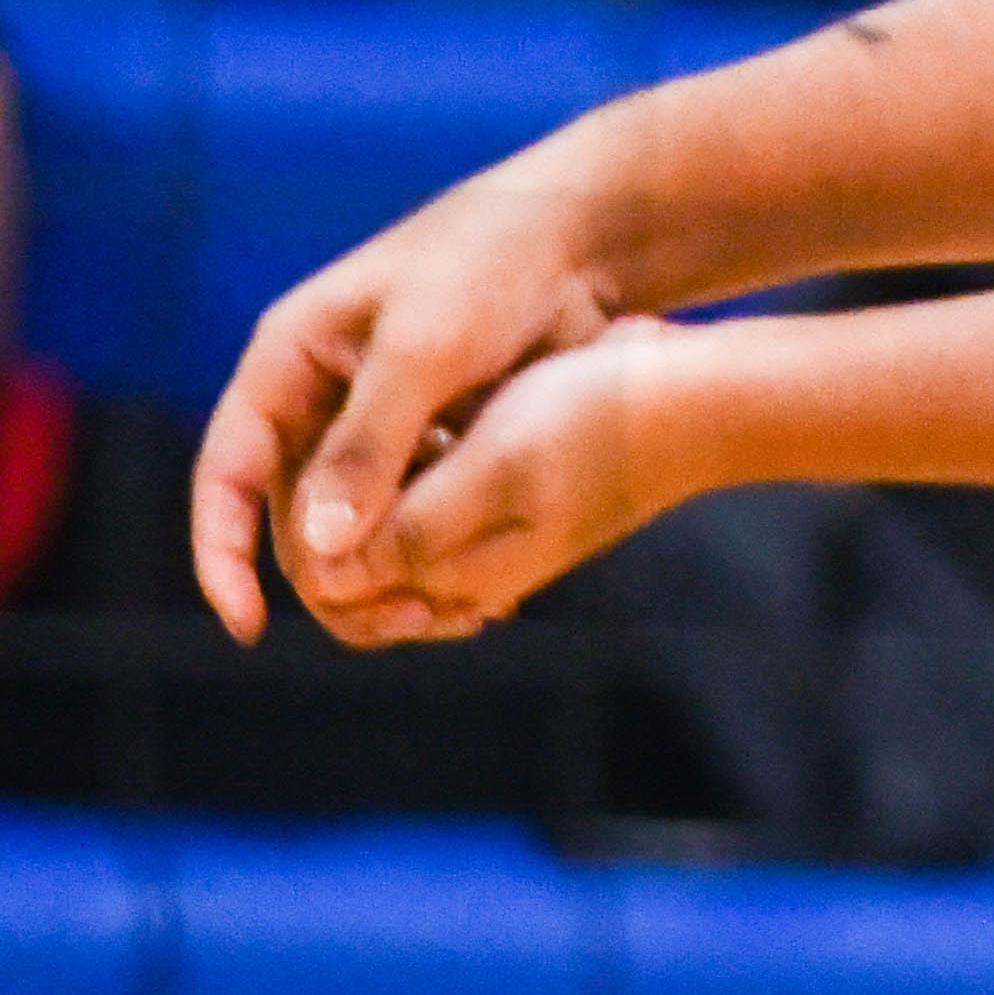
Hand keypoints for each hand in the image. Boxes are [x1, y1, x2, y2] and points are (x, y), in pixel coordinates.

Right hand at [191, 145, 630, 642]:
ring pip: (358, 525)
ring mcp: (379, 423)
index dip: (223, 552)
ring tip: (450, 612)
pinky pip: (414, 515)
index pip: (227, 473)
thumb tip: (321, 553)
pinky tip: (486, 587)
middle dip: (336, 575)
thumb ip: (371, 445)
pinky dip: (437, 551)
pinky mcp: (436, 441)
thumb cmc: (490, 266)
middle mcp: (321, 398)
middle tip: (407, 615)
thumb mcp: (425, 350)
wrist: (583, 237)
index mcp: (288, 363)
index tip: (248, 625)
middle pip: (295, 516)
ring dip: (392, 572)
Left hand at [327, 316, 710, 641]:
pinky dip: (412, 480)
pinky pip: (432, 515)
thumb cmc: (591, 423)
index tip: (317, 449)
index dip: (301, 529)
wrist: (692, 404)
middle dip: (328, 515)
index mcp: (452, 580)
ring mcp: (491, 553)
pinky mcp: (511, 518)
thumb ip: (406, 527)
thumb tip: (324, 574)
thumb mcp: (489, 467)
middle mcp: (465, 583)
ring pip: (388, 541)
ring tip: (389, 425)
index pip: (331, 590)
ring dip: (370, 493)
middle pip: (353, 577)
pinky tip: (434, 429)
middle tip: (344, 431)